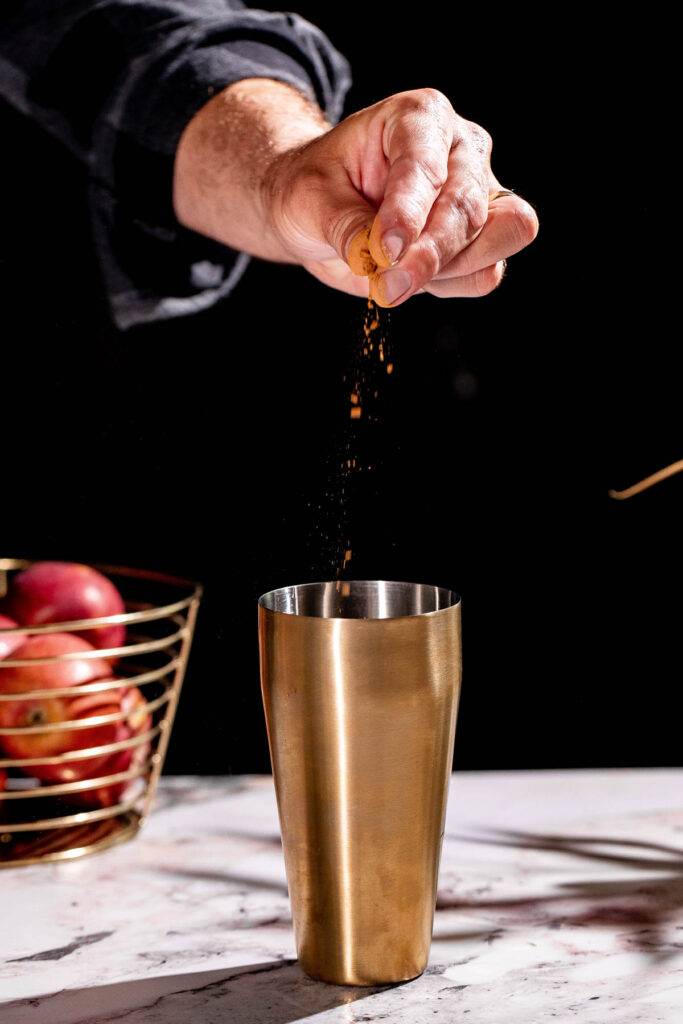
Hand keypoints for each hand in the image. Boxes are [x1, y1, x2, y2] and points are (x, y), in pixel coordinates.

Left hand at [174, 81, 537, 305]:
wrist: (318, 205)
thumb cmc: (310, 193)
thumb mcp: (307, 205)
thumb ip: (344, 227)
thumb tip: (381, 259)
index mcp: (418, 117)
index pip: (432, 165)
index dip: (413, 212)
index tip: (386, 253)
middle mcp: (459, 146)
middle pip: (478, 203)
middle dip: (435, 251)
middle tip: (389, 287)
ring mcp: (479, 187)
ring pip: (499, 234)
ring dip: (450, 270)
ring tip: (395, 278)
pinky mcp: (482, 230)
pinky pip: (490, 269)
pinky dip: (457, 284)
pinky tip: (414, 279)